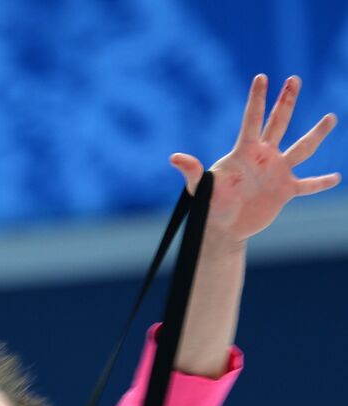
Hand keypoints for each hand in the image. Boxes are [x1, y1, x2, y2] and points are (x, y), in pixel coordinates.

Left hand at [170, 75, 339, 244]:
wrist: (223, 227)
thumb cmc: (210, 206)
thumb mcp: (201, 189)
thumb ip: (193, 171)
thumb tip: (174, 158)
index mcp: (244, 152)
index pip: (252, 120)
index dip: (257, 100)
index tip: (261, 77)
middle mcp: (264, 156)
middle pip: (278, 123)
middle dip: (286, 101)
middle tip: (294, 79)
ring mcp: (277, 172)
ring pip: (301, 148)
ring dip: (316, 134)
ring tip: (331, 117)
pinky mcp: (285, 191)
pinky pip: (308, 185)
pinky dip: (321, 182)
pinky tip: (336, 178)